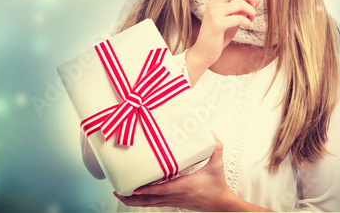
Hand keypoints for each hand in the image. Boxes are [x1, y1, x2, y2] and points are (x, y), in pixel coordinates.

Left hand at [113, 133, 249, 210]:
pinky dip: (144, 200)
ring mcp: (174, 201)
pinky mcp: (174, 203)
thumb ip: (215, 149)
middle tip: (118, 192)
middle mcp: (176, 196)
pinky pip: (155, 203)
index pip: (163, 189)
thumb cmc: (217, 187)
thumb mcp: (217, 167)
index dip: (149, 189)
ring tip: (121, 195)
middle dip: (132, 198)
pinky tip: (136, 197)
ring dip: (134, 201)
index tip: (136, 188)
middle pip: (150, 200)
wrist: (222, 205)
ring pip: (150, 203)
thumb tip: (212, 134)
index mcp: (184, 186)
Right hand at [190, 0, 260, 68]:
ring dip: (251, 12)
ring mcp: (214, 12)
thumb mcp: (230, 18)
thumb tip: (253, 4)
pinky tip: (245, 27)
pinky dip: (247, 23)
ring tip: (250, 20)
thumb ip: (239, 8)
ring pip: (240, 4)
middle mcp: (213, 2)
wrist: (205, 51)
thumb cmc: (219, 34)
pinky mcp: (217, 23)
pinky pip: (239, 18)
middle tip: (255, 6)